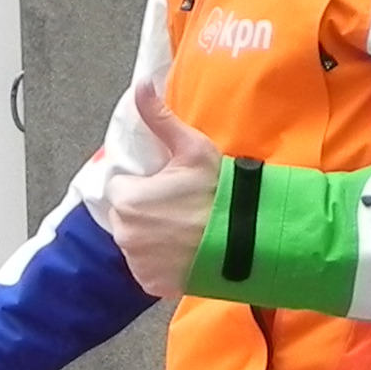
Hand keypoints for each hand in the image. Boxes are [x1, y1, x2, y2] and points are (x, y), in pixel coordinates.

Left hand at [105, 81, 220, 298]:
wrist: (248, 239)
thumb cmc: (220, 191)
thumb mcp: (191, 149)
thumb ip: (159, 118)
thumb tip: (140, 84)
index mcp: (128, 200)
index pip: (122, 188)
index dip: (144, 186)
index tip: (168, 188)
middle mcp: (126, 234)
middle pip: (126, 217)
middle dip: (145, 211)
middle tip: (179, 209)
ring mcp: (138, 263)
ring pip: (136, 244)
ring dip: (151, 238)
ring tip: (184, 231)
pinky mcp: (152, 285)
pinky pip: (147, 270)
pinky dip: (160, 264)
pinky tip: (183, 252)